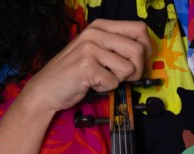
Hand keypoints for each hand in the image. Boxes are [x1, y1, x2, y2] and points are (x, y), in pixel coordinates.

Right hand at [19, 19, 151, 114]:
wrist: (47, 87)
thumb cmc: (76, 72)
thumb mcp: (98, 51)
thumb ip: (118, 47)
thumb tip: (147, 53)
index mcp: (101, 26)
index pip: (140, 28)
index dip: (146, 48)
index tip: (138, 61)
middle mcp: (95, 33)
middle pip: (139, 49)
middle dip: (137, 69)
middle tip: (121, 76)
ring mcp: (90, 48)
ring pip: (129, 67)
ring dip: (119, 79)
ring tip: (102, 77)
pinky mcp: (86, 66)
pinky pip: (114, 82)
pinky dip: (106, 88)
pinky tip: (91, 83)